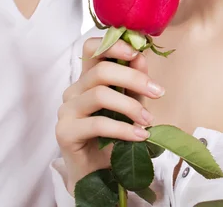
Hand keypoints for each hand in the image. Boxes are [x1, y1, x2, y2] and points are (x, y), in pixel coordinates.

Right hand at [56, 37, 164, 194]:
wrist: (97, 176)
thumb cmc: (112, 138)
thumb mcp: (128, 106)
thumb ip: (133, 83)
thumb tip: (141, 56)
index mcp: (86, 78)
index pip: (91, 48)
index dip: (113, 45)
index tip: (136, 53)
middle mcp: (73, 90)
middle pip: (101, 70)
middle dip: (133, 78)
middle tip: (157, 92)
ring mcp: (66, 110)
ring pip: (99, 94)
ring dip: (130, 106)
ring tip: (148, 120)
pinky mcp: (65, 132)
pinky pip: (97, 123)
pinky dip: (123, 129)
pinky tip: (139, 136)